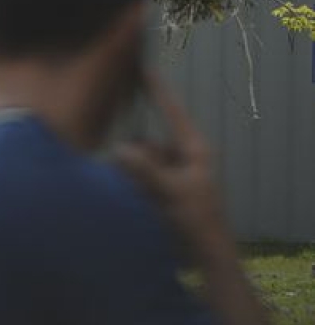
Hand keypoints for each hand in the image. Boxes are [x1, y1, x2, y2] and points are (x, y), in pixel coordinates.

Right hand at [115, 72, 225, 252]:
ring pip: (137, 162)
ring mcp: (169, 175)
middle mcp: (180, 158)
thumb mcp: (173, 193)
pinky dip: (130, 186)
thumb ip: (146, 170)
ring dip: (130, 176)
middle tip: (139, 184)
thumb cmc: (198, 221)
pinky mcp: (159, 190)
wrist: (207, 257)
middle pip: (145, 144)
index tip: (142, 68)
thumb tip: (119, 149)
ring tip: (138, 199)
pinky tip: (133, 202)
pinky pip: (136, 178)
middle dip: (134, 159)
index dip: (157, 90)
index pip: (172, 112)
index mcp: (193, 150)